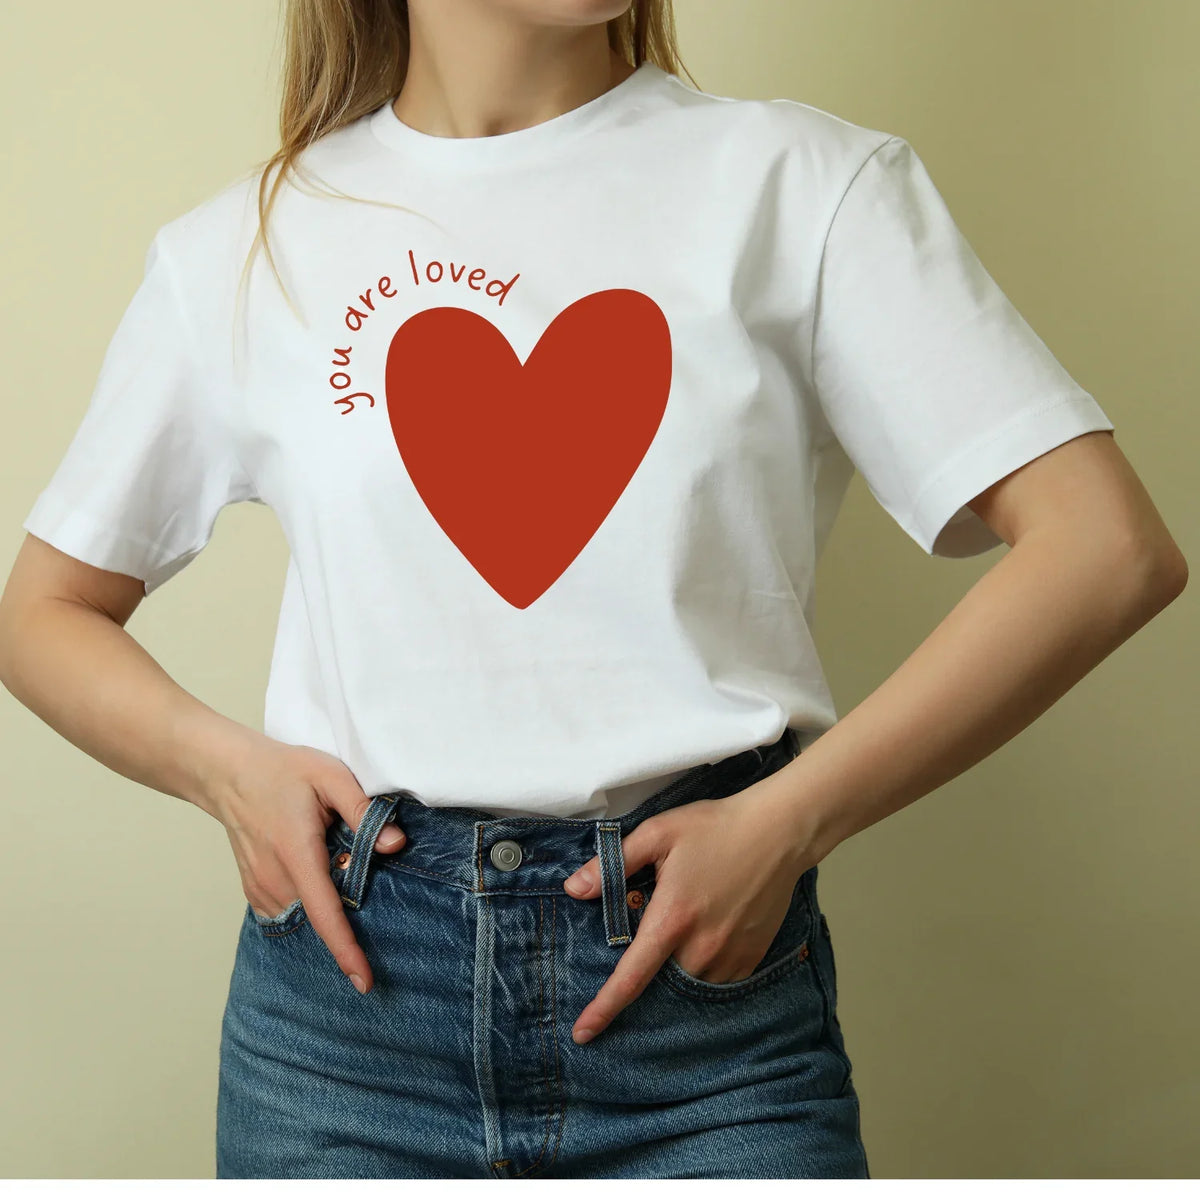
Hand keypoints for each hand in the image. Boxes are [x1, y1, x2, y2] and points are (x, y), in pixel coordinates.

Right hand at [212, 737, 405, 994]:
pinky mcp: (255, 891)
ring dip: (328, 902)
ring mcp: (260, 889)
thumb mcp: (331, 777)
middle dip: (348, 909)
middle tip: (352, 861)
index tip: (364, 982)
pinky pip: (290, 911)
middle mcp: (274, 880)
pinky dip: (310, 903)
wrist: (228, 772)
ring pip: (305, 915)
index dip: (346, 950)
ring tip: (330, 854)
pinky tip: (317, 870)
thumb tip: (396, 845)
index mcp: (296, 854)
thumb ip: (364, 811)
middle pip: (320, 916)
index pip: (325, 915)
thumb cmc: (282, 770)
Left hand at [561, 784, 822, 1043]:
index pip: (631, 978)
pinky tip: (707, 934)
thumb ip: (613, 864)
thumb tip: (573, 889)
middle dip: (650, 966)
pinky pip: (718, 979)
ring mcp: (730, 956)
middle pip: (661, 979)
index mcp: (672, 919)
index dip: (604, 1008)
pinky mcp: (752, 957)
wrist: (779, 831)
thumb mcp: (657, 834)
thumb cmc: (714, 827)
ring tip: (686, 926)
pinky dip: (704, 966)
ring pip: (690, 981)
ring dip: (677, 966)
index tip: (583, 1034)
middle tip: (657, 927)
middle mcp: (701, 947)